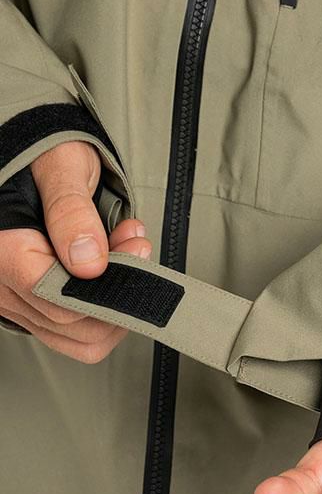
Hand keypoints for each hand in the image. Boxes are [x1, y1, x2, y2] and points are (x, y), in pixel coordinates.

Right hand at [0, 140, 151, 361]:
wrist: (35, 162)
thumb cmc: (44, 156)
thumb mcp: (62, 167)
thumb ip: (73, 214)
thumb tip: (89, 264)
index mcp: (3, 251)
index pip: (58, 300)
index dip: (107, 286)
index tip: (135, 250)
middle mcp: (2, 283)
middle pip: (72, 324)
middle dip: (118, 288)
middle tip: (136, 244)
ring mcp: (16, 300)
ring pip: (78, 337)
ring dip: (117, 300)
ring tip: (128, 252)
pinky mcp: (33, 306)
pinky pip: (75, 332)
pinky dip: (106, 306)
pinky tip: (115, 270)